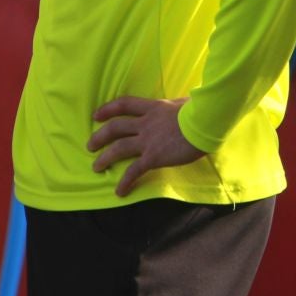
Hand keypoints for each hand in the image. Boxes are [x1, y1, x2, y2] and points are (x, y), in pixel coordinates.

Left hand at [88, 96, 204, 196]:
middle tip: (90, 146)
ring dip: (105, 158)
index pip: (124, 104)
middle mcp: (145, 123)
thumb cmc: (201, 112)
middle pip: (115, 128)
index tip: (96, 115)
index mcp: (152, 108)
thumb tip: (182, 104)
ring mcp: (147, 140)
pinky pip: (135, 170)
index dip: (107, 109)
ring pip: (119, 148)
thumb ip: (176, 106)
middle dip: (99, 137)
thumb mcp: (184, 103)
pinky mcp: (154, 156)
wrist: (205, 123)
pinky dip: (125, 181)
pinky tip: (119, 191)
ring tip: (96, 167)